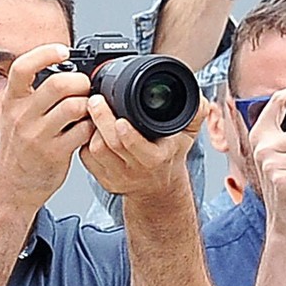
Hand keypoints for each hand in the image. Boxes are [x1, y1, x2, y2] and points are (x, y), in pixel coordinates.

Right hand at [0, 44, 95, 211]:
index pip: (22, 67)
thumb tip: (65, 70)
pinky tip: (89, 130)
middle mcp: (22, 116)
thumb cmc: (19, 149)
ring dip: (91, 105)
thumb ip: (35, 95)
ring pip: (75, 106)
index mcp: (12, 102)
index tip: (63, 50)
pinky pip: (84, 131)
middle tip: (86, 89)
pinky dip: (93, 127)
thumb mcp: (16, 117)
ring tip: (89, 111)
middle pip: (59, 84)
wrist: (11, 188)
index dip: (45, 53)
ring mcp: (38, 135)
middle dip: (81, 82)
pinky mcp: (54, 154)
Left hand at [80, 94, 204, 200]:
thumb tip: (199, 98)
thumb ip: (195, 115)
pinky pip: (86, 158)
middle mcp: (135, 170)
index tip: (120, 118)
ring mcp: (116, 177)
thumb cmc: (171, 155)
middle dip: (100, 120)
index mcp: (156, 159)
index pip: (136, 147)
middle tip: (95, 100)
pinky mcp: (103, 179)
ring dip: (91, 129)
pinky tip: (91, 129)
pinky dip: (85, 140)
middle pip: (109, 145)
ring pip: (94, 150)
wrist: (160, 187)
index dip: (126, 133)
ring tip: (93, 110)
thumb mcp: (188, 136)